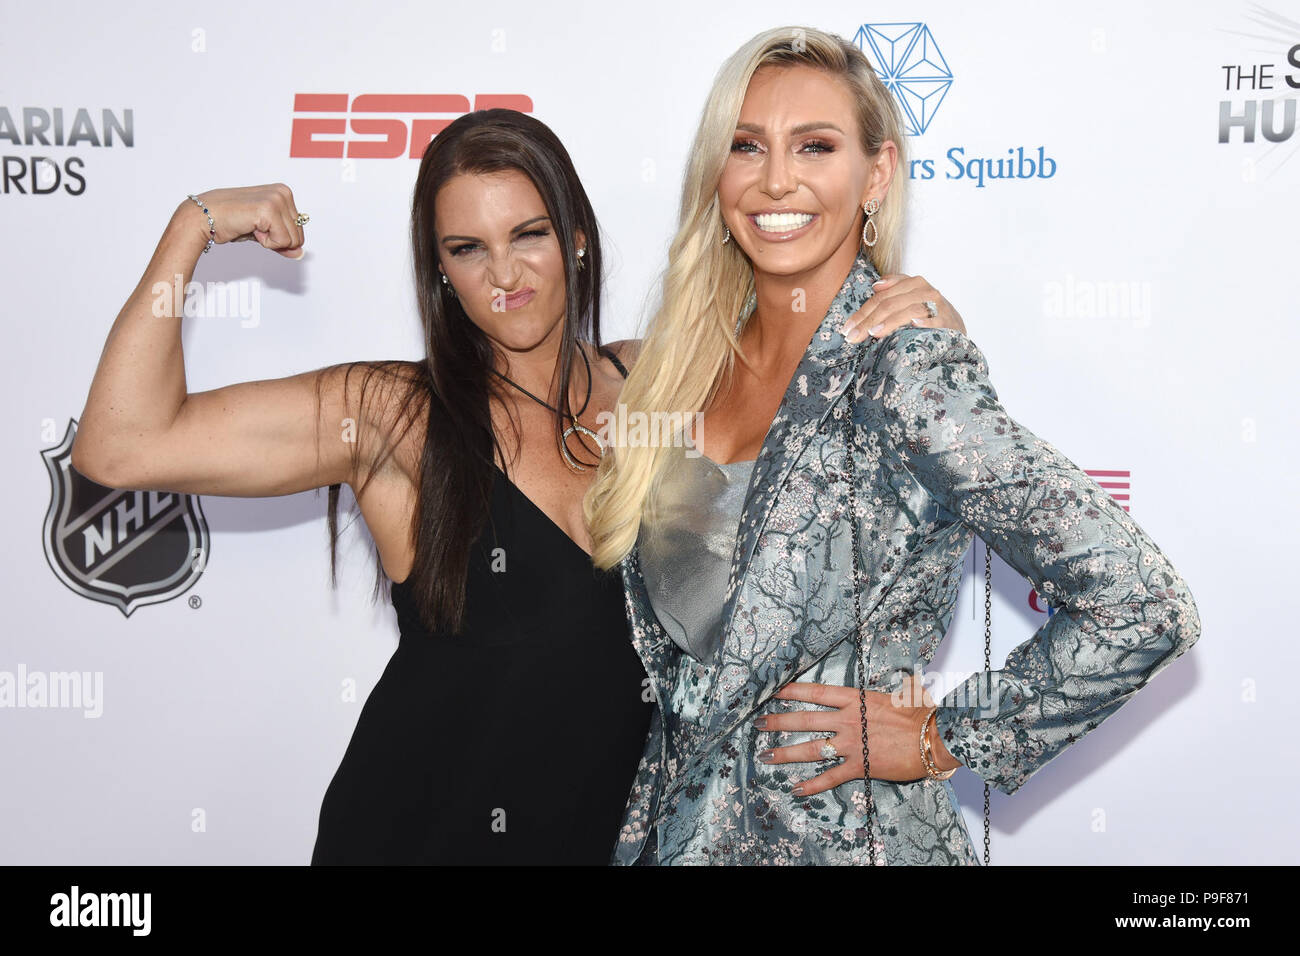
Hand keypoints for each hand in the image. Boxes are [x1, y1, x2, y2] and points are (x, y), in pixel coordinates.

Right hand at [176, 183, 306, 258]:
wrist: (204, 217)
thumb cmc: (230, 221)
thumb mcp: (264, 231)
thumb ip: (284, 241)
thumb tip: (300, 253)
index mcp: (284, 193)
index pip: (299, 230)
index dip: (280, 237)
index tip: (259, 226)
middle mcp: (283, 192)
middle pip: (298, 236)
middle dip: (276, 240)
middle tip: (254, 227)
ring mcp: (277, 199)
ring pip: (292, 240)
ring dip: (270, 241)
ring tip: (251, 226)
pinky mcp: (269, 210)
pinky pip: (282, 242)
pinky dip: (265, 242)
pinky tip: (250, 227)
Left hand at [754, 674, 961, 795]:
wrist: (937, 738)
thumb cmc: (921, 714)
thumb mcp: (898, 694)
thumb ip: (882, 693)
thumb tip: (892, 683)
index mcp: (856, 699)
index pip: (816, 693)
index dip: (792, 691)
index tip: (773, 691)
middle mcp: (848, 720)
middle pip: (804, 720)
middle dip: (778, 722)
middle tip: (757, 724)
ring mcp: (852, 744)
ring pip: (810, 749)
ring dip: (785, 753)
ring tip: (765, 756)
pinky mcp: (860, 766)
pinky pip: (830, 777)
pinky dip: (812, 785)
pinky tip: (796, 789)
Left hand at [843, 273, 965, 342]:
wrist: (956, 325)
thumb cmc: (927, 312)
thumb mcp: (909, 298)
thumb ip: (892, 290)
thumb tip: (876, 285)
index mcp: (912, 283)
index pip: (880, 297)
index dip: (862, 313)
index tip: (847, 329)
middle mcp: (924, 291)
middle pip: (889, 304)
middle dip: (868, 321)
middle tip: (853, 337)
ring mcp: (937, 305)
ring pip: (908, 311)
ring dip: (890, 322)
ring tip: (873, 333)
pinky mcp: (948, 321)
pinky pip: (935, 320)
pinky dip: (925, 322)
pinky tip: (914, 326)